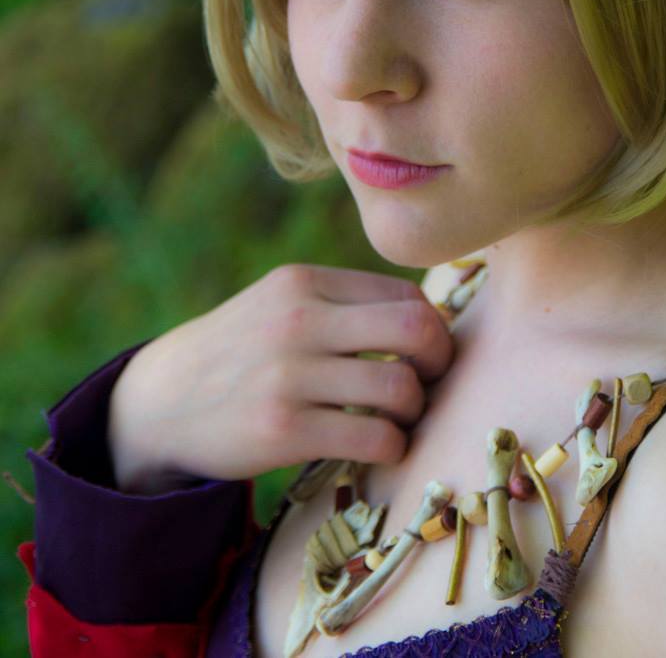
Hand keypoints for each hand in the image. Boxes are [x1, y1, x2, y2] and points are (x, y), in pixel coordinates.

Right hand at [107, 264, 454, 492]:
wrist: (161, 401)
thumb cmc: (240, 352)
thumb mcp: (279, 305)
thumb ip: (341, 303)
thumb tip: (427, 320)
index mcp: (303, 282)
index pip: (405, 295)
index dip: (432, 328)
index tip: (424, 355)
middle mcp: (297, 320)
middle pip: (416, 328)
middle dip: (440, 359)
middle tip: (430, 383)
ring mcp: (288, 375)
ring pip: (400, 387)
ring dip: (415, 410)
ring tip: (398, 420)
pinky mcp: (282, 429)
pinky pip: (375, 437)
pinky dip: (393, 446)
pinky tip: (378, 447)